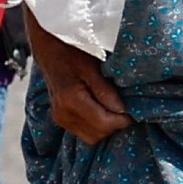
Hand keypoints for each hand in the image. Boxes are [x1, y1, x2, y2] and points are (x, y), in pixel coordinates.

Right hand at [25, 7, 132, 144]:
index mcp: (71, 100)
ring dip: (105, 126)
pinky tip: (102, 109)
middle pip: (98, 133)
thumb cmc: (72, 51)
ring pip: (91, 136)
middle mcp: (63, 113)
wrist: (48, 47)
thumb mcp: (91, 66)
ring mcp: (60, 118)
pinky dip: (95, 125)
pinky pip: (83, 131)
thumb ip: (105, 89)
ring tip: (115, 108)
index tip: (134, 111)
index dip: (122, 120)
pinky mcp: (60, 118)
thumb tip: (122, 110)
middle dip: (114, 124)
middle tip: (126, 108)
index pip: (103, 123)